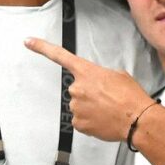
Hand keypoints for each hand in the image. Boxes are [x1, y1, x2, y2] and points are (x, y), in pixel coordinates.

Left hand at [24, 37, 152, 140]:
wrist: (137, 119)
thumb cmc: (131, 96)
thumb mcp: (118, 76)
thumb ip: (100, 76)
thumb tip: (97, 85)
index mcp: (86, 71)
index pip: (60, 56)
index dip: (41, 47)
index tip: (28, 41)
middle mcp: (77, 88)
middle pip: (77, 89)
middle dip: (89, 93)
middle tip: (107, 98)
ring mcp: (76, 106)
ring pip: (79, 106)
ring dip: (91, 108)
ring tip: (108, 110)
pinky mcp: (78, 123)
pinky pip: (81, 120)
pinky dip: (91, 121)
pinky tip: (103, 120)